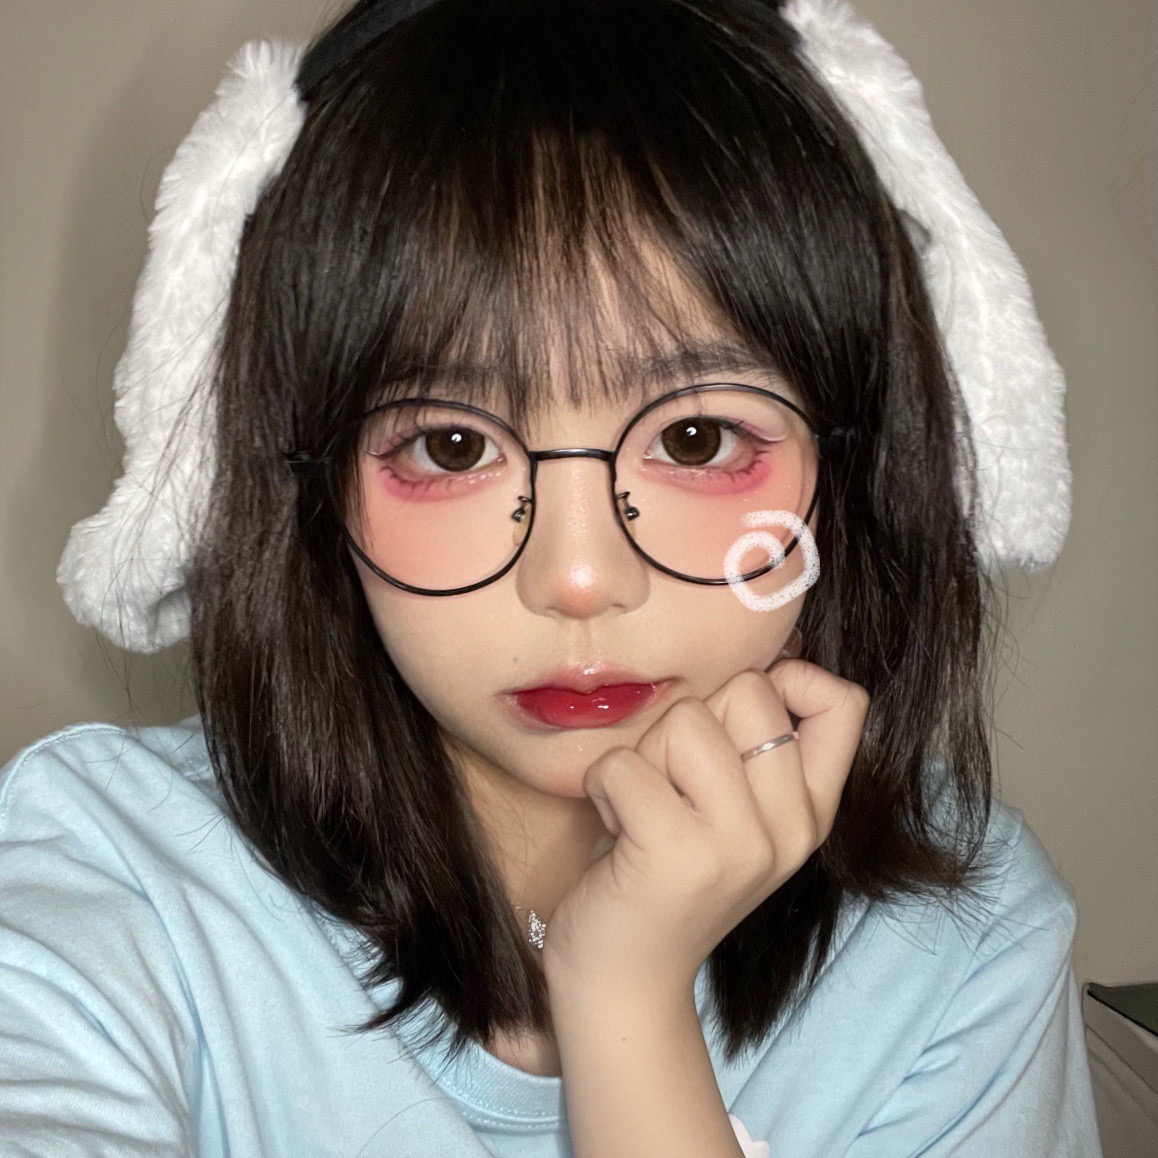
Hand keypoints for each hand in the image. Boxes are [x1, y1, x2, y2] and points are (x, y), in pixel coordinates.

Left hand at [540, 659, 869, 996]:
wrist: (624, 980)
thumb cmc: (663, 872)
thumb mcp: (731, 812)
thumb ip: (751, 746)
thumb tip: (763, 652)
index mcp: (810, 811)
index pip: (845, 702)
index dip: (791, 679)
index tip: (737, 718)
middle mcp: (790, 827)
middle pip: (747, 691)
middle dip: (689, 724)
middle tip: (671, 787)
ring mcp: (740, 844)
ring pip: (684, 720)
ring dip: (643, 757)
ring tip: (643, 809)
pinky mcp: (677, 853)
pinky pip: (624, 764)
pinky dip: (602, 786)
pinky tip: (615, 832)